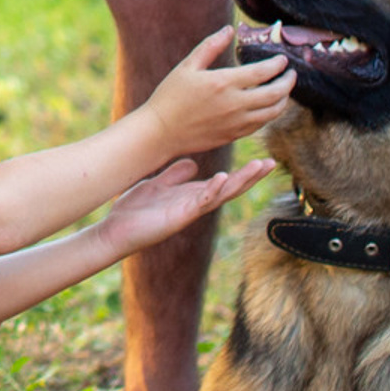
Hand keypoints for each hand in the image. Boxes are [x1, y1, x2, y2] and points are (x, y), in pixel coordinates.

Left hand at [100, 155, 275, 253]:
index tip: (264, 160)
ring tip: (259, 167)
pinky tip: (223, 177)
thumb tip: (193, 163)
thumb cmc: (136, 210)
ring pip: (223, 195)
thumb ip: (175, 175)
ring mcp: (190, 211)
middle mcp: (196, 204)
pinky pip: (200, 203)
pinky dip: (213, 190)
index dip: (244, 173)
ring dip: (241, 181)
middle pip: (232, 188)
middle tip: (273, 163)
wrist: (116, 230)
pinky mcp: (179, 217)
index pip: (225, 182)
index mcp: (193, 195)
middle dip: (252, 176)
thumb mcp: (158, 185)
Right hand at [146, 24, 293, 151]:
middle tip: (291, 74)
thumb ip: (211, 46)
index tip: (282, 59)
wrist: (162, 131)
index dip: (277, 64)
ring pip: (273, 112)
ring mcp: (237, 122)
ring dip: (284, 99)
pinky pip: (261, 124)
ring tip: (284, 90)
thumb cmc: (170, 95)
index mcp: (223, 82)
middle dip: (288, 82)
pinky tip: (267, 106)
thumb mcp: (187, 66)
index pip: (262, 72)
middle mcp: (235, 104)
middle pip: (275, 93)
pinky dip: (270, 113)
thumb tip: (229, 30)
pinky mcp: (235, 135)